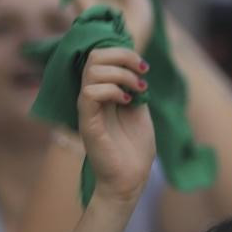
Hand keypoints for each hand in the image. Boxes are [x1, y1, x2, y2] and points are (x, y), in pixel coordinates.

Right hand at [77, 47, 154, 204]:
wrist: (131, 180)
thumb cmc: (135, 149)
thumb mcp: (140, 109)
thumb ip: (135, 86)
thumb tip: (136, 61)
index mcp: (103, 91)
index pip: (101, 55)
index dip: (122, 51)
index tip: (144, 67)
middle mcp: (92, 96)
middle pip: (94, 55)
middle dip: (122, 55)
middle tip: (141, 72)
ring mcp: (88, 109)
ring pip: (91, 69)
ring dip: (120, 73)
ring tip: (137, 89)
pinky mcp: (87, 123)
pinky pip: (89, 93)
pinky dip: (111, 90)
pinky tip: (126, 101)